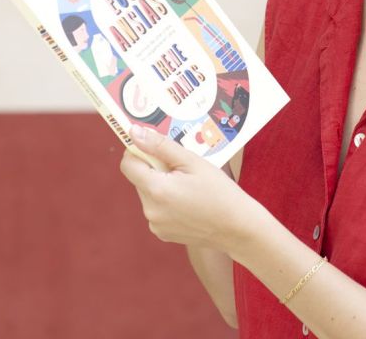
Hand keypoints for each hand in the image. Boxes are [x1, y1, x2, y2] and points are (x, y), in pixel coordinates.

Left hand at [119, 125, 259, 251]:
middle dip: (154, 169)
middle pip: (138, 179)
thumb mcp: (193, 161)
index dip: (137, 152)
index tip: (155, 148)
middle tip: (181, 168)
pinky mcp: (162, 233)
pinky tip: (188, 202)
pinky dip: (166, 202)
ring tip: (188, 187)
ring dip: (160, 185)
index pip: (128, 164)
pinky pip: (156, 209)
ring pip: (147, 194)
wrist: (238, 228)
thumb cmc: (220, 192)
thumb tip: (134, 132)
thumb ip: (160, 146)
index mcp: (157, 190)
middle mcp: (150, 210)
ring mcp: (155, 225)